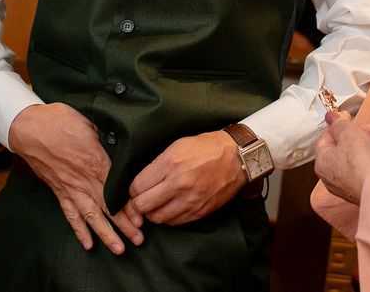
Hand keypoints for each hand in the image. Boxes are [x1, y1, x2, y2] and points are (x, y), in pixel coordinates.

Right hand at [8, 103, 142, 253]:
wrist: (28, 128)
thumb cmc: (60, 120)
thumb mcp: (90, 122)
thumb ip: (108, 135)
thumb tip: (125, 138)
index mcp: (96, 161)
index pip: (117, 189)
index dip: (130, 206)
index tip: (142, 219)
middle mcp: (84, 179)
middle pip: (108, 207)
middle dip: (124, 226)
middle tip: (139, 240)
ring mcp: (71, 188)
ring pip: (91, 216)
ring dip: (106, 234)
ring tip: (119, 249)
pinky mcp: (59, 191)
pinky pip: (70, 214)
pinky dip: (79, 230)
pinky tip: (88, 245)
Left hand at [122, 131, 247, 226]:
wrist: (237, 158)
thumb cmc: (206, 148)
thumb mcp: (177, 146)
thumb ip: (157, 164)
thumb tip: (140, 181)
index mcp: (170, 163)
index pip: (137, 187)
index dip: (132, 190)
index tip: (135, 189)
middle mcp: (178, 184)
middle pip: (143, 205)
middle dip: (137, 204)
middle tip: (141, 199)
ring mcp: (190, 200)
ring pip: (157, 218)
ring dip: (152, 212)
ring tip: (156, 204)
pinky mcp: (200, 211)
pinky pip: (174, 222)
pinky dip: (168, 217)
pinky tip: (171, 207)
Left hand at [315, 111, 369, 204]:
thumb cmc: (363, 162)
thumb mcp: (349, 132)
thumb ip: (339, 122)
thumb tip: (331, 116)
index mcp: (323, 162)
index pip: (326, 137)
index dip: (338, 123)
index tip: (348, 115)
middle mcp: (332, 177)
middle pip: (345, 147)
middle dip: (362, 135)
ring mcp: (348, 186)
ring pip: (360, 159)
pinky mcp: (364, 190)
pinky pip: (369, 171)